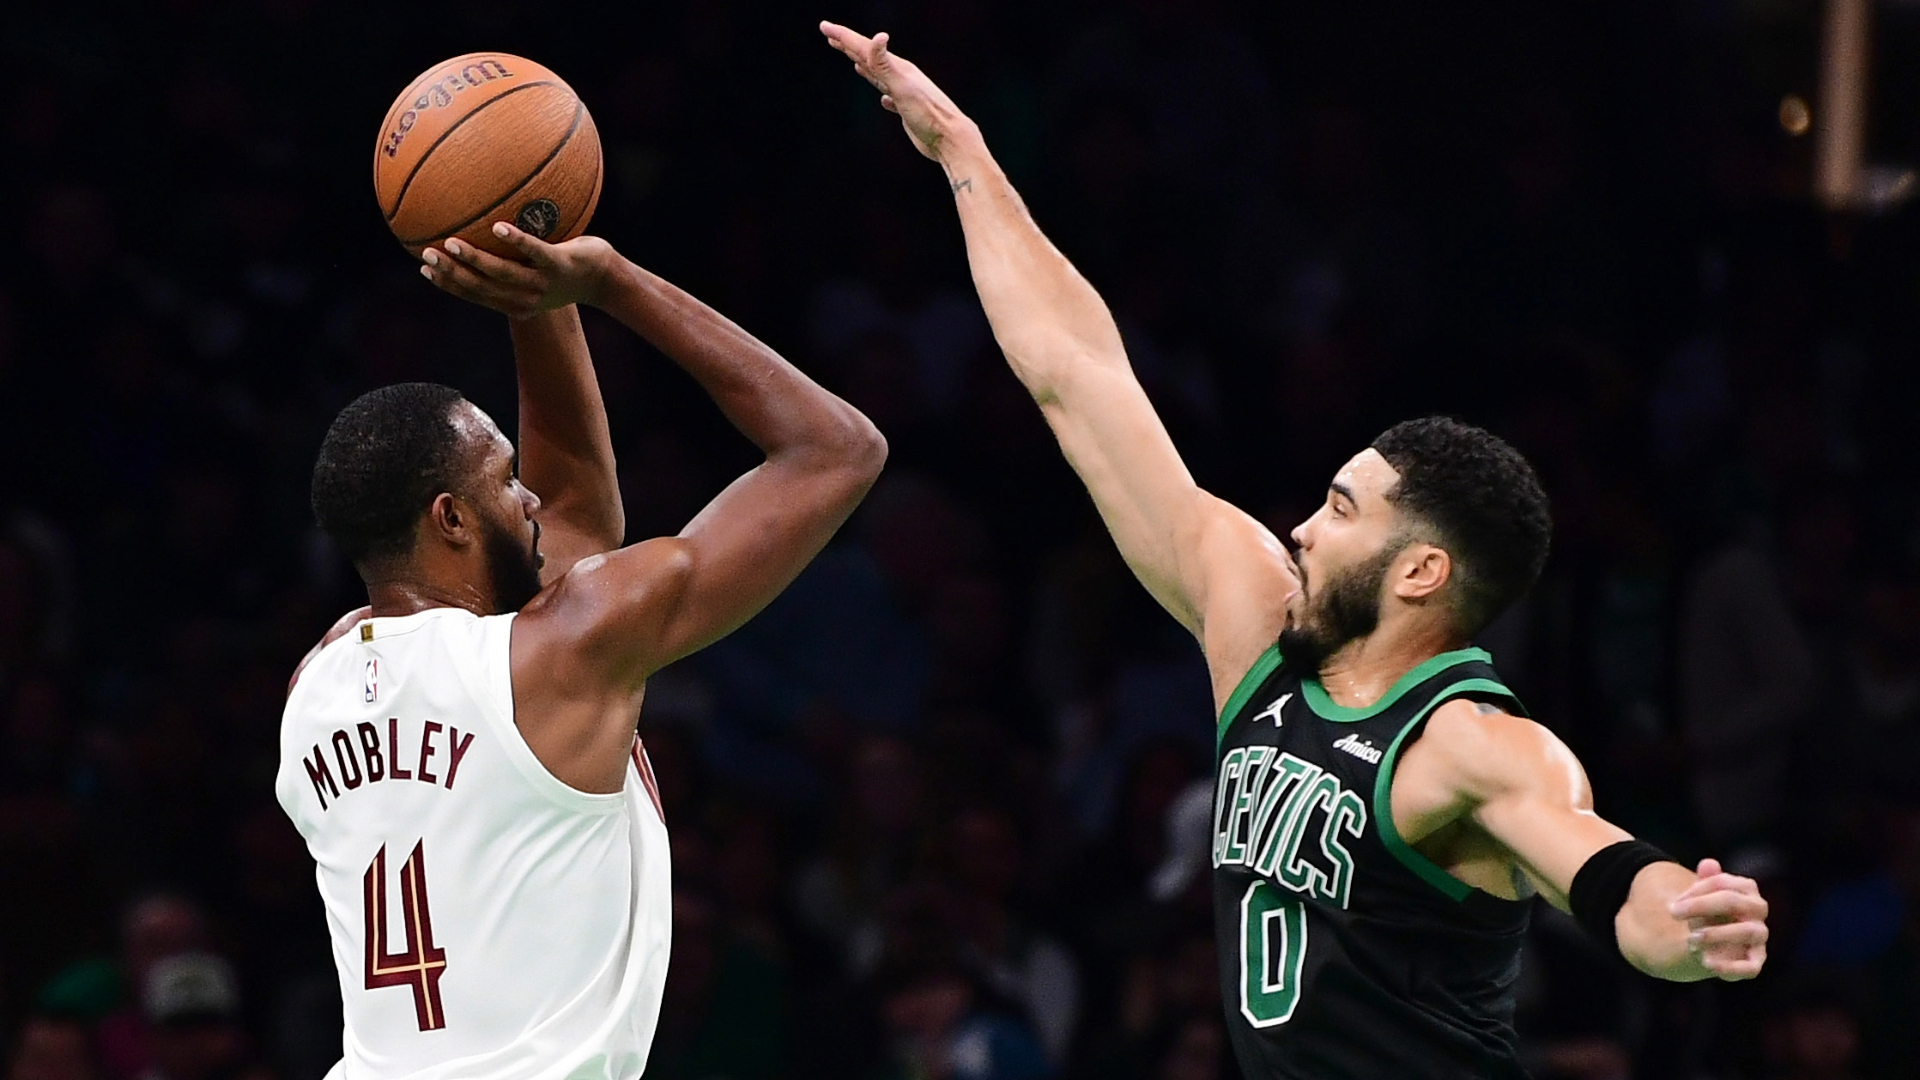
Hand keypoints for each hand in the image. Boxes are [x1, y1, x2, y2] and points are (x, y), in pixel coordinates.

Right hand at [419, 223, 615, 318]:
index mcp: (515, 302)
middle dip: (451, 273)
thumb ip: (509, 260)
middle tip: (427, 255)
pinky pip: (535, 251)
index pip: (475, 295)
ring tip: (452, 243)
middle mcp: (527, 298)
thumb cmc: (565, 270)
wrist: (606, 278)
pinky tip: (498, 227)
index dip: (448, 284)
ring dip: (474, 259)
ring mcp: (543, 282)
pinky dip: (516, 241)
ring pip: (502, 273)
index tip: (424, 267)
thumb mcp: (534, 271)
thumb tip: (481, 229)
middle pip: (481, 288)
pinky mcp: (560, 264)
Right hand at [820, 21, 968, 161]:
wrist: (949, 139)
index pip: (864, 48)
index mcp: (897, 68)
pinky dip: (883, 93)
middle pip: (869, 56)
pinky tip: (883, 99)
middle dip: (848, 45)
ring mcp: (904, 93)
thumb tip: (878, 37)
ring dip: (864, 65)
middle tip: (830, 34)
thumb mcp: (902, 86)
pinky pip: (890, 97)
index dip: (843, 36)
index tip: (825, 26)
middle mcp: (901, 76)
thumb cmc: (928, 114)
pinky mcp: (908, 111)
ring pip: (879, 75)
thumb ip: (886, 64)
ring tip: (852, 58)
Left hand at [1668, 858, 1767, 980]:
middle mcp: (1758, 910)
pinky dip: (1731, 968)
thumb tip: (1708, 864)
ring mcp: (1759, 936)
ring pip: (1748, 931)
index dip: (1694, 891)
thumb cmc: (1706, 913)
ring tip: (1690, 939)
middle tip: (1672, 912)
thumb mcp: (1700, 896)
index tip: (1674, 903)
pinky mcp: (1755, 961)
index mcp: (1746, 888)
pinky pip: (1751, 967)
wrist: (1709, 941)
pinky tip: (1707, 963)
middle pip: (1733, 902)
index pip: (1722, 883)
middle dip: (1700, 906)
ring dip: (1715, 934)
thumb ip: (1705, 881)